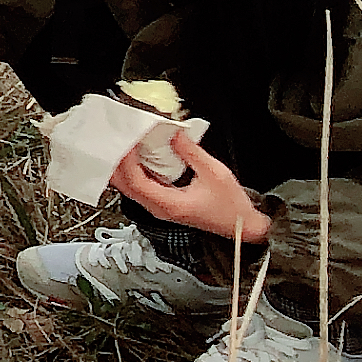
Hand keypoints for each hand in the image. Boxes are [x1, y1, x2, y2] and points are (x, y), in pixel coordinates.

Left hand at [114, 132, 269, 245]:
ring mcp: (161, 209)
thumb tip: (173, 134)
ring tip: (124, 146)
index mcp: (170, 204)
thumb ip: (190, 152)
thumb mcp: (215, 173)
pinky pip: (142, 188)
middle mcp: (161, 209)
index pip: (136, 182)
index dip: (127, 161)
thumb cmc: (233, 208)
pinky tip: (138, 158)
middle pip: (126, 186)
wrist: (244, 227)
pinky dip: (135, 173)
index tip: (127, 142)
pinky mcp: (165, 205)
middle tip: (116, 141)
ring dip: (124, 168)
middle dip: (117, 163)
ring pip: (131, 188)